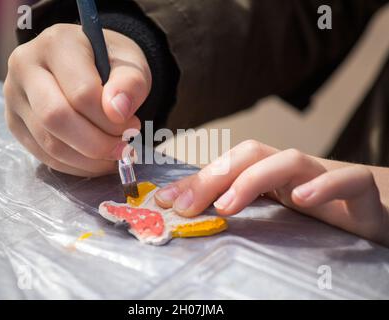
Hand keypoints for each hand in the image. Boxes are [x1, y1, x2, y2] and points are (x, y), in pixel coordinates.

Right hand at [4, 24, 150, 176]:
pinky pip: (45, 156)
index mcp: (57, 44)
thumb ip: (130, 84)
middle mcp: (25, 67)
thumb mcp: (132, 64)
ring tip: (114, 153)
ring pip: (50, 143)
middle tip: (124, 148)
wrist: (89, 64)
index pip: (82, 92)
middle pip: (57, 118)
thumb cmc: (112, 63)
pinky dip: (76, 166)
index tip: (133, 125)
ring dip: (90, 160)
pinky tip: (97, 160)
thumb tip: (118, 112)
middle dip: (98, 144)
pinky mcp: (15, 123)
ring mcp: (14, 97)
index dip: (111, 119)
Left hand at [155, 140, 388, 245]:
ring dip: (255, 179)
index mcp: (270, 173)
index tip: (166, 200)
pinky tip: (303, 199)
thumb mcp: (271, 209)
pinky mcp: (359, 190)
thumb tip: (185, 209)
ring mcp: (324, 175)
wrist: (375, 208)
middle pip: (251, 154)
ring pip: (291, 159)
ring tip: (228, 205)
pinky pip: (348, 180)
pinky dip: (325, 185)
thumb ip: (236, 206)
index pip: (229, 164)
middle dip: (214, 176)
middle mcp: (291, 169)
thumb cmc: (319, 209)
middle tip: (186, 205)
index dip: (197, 179)